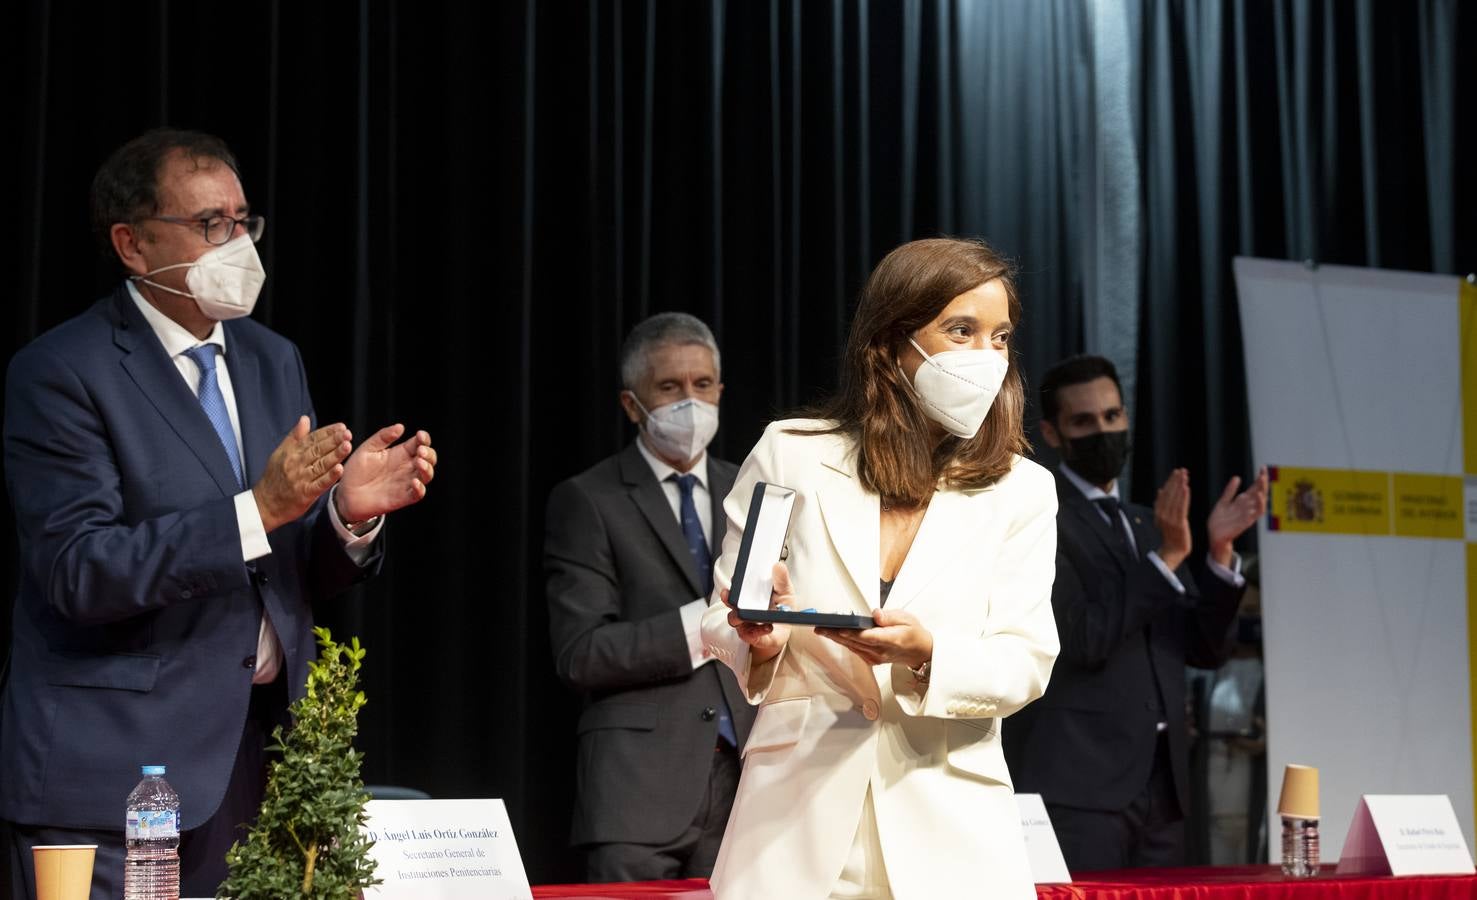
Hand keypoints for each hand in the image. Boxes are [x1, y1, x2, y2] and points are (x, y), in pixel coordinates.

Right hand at [253, 416, 351, 532]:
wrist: (264, 504)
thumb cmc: (274, 478)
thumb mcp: (280, 454)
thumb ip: (295, 436)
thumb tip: (305, 418)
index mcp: (291, 453)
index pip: (312, 439)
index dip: (327, 432)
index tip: (341, 427)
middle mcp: (296, 464)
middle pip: (317, 450)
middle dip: (334, 440)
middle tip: (347, 433)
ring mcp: (301, 479)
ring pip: (321, 464)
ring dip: (335, 455)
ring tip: (347, 446)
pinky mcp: (305, 494)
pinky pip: (319, 484)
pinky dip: (329, 476)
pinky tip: (340, 469)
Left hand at [335, 425, 436, 523]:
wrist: (346, 494)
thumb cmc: (356, 471)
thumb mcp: (367, 449)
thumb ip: (383, 437)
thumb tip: (400, 426)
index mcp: (400, 453)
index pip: (420, 443)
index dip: (424, 438)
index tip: (420, 435)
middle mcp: (406, 467)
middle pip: (429, 458)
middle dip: (429, 453)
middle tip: (420, 451)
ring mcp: (406, 482)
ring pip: (427, 475)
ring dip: (427, 468)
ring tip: (419, 462)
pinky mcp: (403, 498)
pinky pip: (418, 494)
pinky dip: (420, 488)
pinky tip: (414, 481)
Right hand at [722, 562, 792, 663]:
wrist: (785, 630)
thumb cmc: (781, 608)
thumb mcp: (785, 591)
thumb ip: (781, 580)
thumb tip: (778, 565)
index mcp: (750, 594)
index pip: (737, 586)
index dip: (734, 582)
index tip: (735, 578)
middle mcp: (743, 607)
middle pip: (730, 602)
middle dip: (728, 598)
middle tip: (730, 595)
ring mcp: (745, 623)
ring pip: (735, 619)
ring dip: (741, 616)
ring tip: (752, 614)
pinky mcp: (752, 636)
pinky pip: (750, 635)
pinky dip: (759, 631)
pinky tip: (768, 627)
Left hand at [816, 607, 932, 668]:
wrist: (920, 652)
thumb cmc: (913, 633)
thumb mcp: (907, 618)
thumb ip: (890, 616)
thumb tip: (876, 615)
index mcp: (891, 640)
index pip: (868, 637)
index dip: (852, 633)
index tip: (839, 628)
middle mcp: (881, 652)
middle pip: (855, 642)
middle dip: (836, 634)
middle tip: (820, 627)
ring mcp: (875, 657)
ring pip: (852, 647)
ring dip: (837, 638)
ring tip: (822, 629)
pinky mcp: (871, 660)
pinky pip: (855, 650)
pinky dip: (845, 642)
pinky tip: (834, 635)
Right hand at [1153, 467, 1191, 571]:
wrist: (1173, 551)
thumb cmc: (1171, 535)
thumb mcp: (1164, 519)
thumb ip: (1162, 505)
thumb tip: (1160, 491)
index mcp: (1158, 512)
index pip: (1164, 493)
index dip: (1170, 482)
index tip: (1176, 472)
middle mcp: (1162, 514)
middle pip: (1169, 494)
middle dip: (1175, 481)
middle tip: (1181, 470)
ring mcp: (1170, 519)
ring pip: (1175, 499)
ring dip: (1180, 486)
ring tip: (1185, 476)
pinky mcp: (1179, 524)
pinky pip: (1181, 508)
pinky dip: (1184, 497)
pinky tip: (1186, 488)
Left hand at [1207, 466, 1268, 566]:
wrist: (1214, 535)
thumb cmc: (1220, 520)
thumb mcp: (1223, 502)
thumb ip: (1230, 491)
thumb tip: (1237, 477)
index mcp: (1242, 501)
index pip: (1254, 487)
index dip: (1259, 478)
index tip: (1262, 467)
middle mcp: (1247, 507)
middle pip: (1259, 493)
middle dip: (1262, 482)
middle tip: (1263, 472)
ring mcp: (1248, 514)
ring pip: (1260, 502)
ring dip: (1262, 492)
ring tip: (1262, 481)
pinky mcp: (1246, 522)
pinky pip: (1255, 514)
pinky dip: (1258, 505)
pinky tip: (1259, 497)